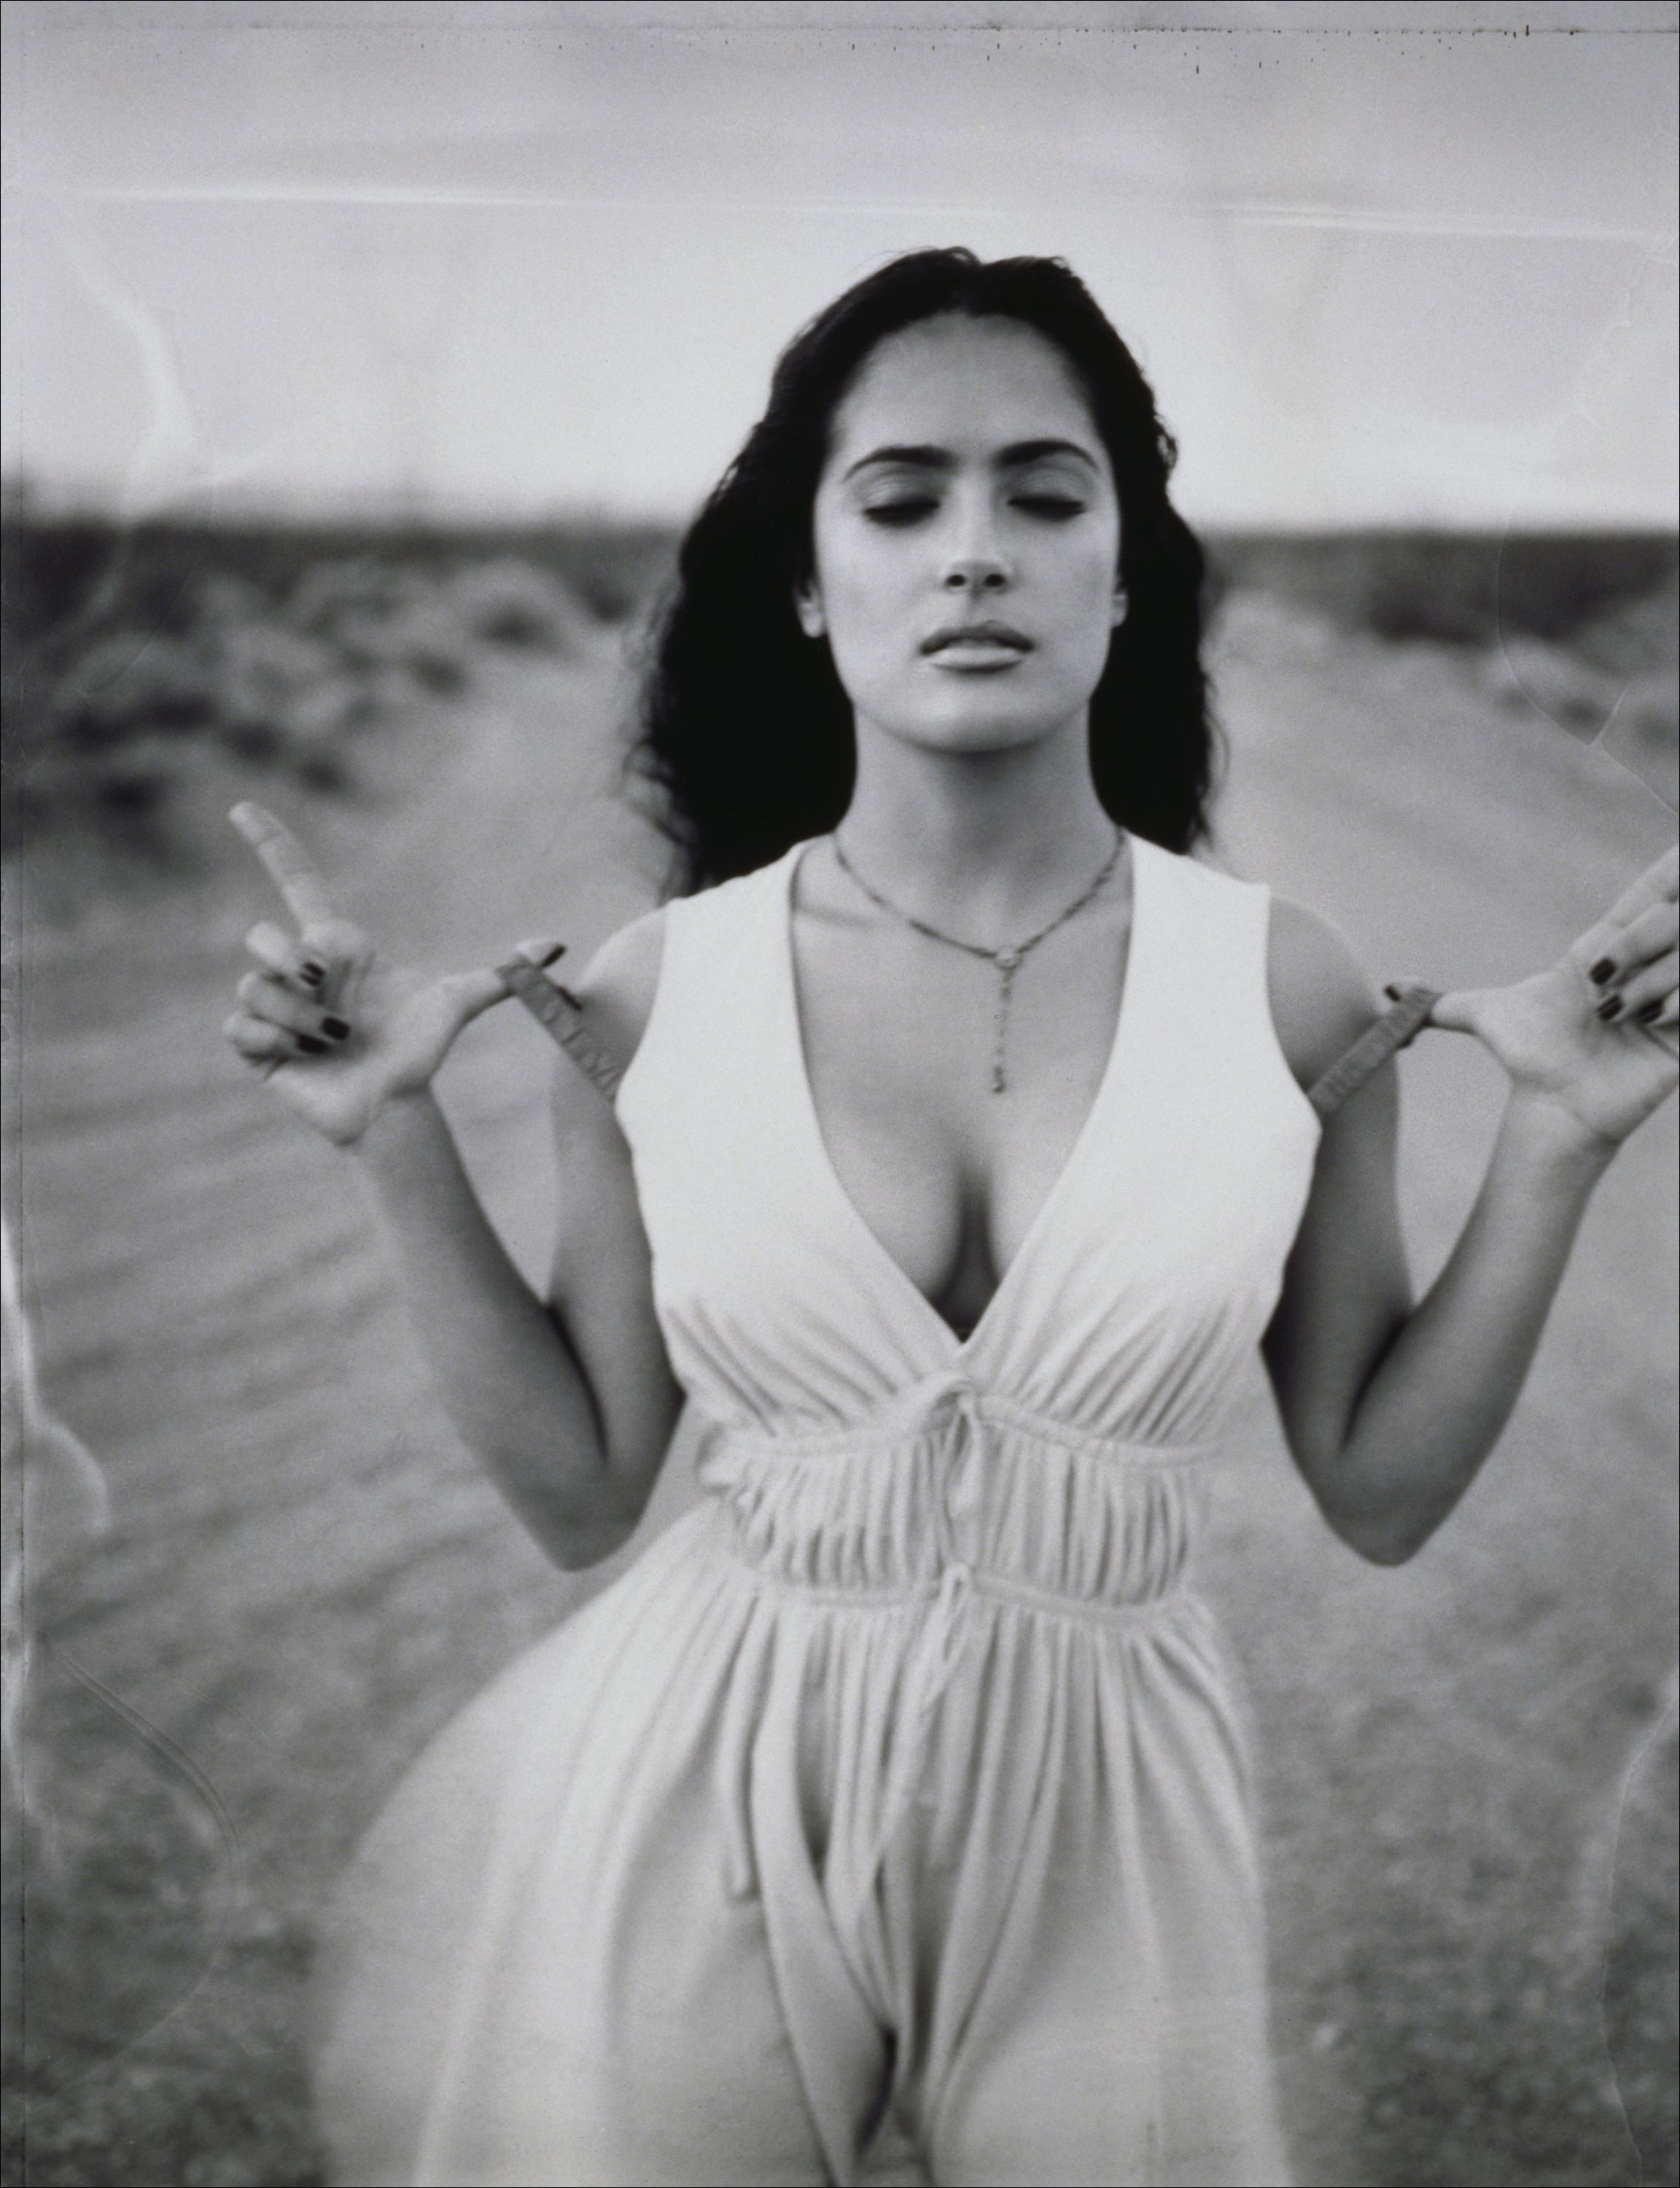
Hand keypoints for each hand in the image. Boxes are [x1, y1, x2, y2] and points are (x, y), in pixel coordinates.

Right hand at [221, 803, 563, 1146]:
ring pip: (254, 985)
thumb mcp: (460, 1004)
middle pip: (261, 937)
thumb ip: (504, 973)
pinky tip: (308, 1057)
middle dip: (295, 966)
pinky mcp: (251, 1041)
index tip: (242, 806)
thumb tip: (557, 946)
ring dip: (299, 1016)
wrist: (393, 1103)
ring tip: (334, 1039)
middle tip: (332, 996)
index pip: (295, 879)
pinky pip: (240, 1024)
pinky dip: (279, 1041)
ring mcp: (271, 1001)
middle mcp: (298, 967)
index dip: (270, 842)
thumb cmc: (420, 1050)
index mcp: (337, 944)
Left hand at [1427, 845, 1678, 1150]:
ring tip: (1620, 1019)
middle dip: (1637, 948)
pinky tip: (1654, 1026)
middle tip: (1603, 994)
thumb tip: (1384, 990)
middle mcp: (1650, 963)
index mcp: (1609, 946)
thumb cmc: (1528, 1059)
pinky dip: (1677, 1003)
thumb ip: (1435, 1000)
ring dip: (1650, 985)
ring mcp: (1677, 994)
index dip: (1672, 869)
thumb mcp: (1480, 1015)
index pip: (1653, 892)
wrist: (1557, 1104)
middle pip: (1668, 919)